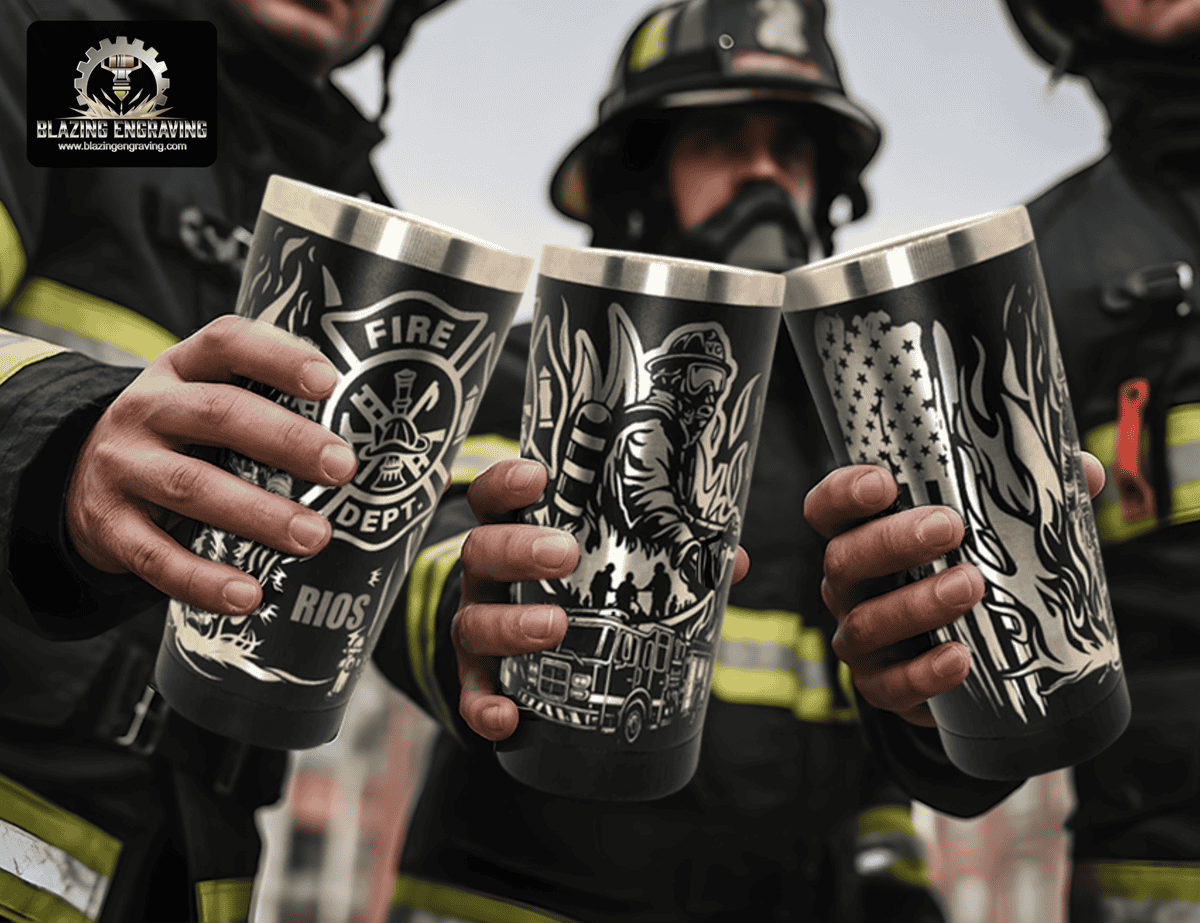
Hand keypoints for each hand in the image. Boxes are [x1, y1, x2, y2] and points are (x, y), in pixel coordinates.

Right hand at [66, 315, 357, 615]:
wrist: (78, 475)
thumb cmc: (180, 436)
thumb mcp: (206, 401)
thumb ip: (265, 406)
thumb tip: (369, 438)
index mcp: (181, 368)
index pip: (226, 343)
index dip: (278, 358)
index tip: (330, 381)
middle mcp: (146, 409)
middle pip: (217, 414)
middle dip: (286, 441)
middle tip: (343, 468)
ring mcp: (122, 466)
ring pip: (192, 487)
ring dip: (258, 514)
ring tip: (314, 536)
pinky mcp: (107, 525)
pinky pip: (155, 556)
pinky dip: (202, 580)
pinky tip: (247, 596)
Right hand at [453, 458, 750, 740]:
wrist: (511, 641)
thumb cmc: (567, 586)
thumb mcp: (601, 560)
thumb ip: (663, 556)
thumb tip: (733, 562)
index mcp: (514, 533)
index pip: (495, 497)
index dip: (509, 482)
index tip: (538, 477)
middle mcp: (487, 576)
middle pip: (481, 551)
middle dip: (519, 550)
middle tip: (564, 554)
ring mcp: (476, 624)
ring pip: (474, 620)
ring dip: (510, 624)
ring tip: (553, 627)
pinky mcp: (475, 675)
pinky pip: (471, 692)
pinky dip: (484, 705)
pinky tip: (507, 717)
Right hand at [804, 455, 1104, 726]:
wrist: (965, 662)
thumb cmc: (965, 575)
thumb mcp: (987, 532)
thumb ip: (1025, 496)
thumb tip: (1082, 471)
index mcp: (860, 537)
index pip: (828, 508)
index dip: (844, 493)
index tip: (884, 482)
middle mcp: (848, 587)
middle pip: (843, 559)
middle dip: (892, 541)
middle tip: (950, 527)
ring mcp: (859, 638)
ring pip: (865, 623)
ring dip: (916, 603)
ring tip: (971, 586)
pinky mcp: (881, 687)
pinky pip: (890, 684)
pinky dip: (924, 672)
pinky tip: (960, 657)